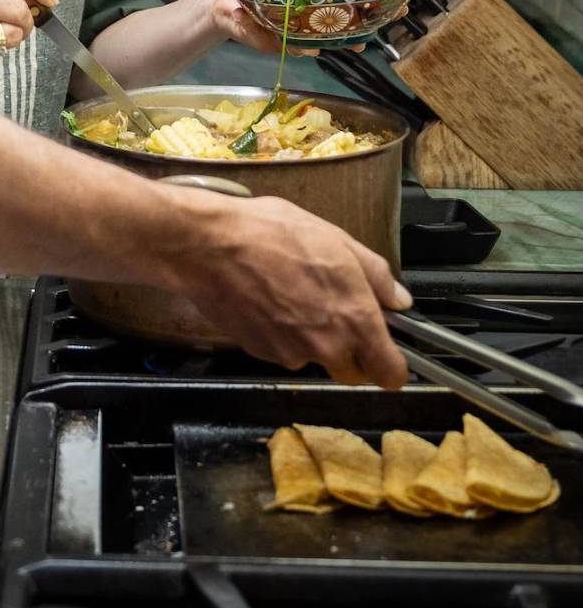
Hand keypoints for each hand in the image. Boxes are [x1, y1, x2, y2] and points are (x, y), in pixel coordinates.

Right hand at [167, 184, 411, 387]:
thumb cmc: (272, 234)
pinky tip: (269, 301)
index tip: (388, 356)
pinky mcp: (262, 354)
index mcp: (355, 317)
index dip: (392, 367)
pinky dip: (282, 335)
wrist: (209, 246)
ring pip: (314, 359)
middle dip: (351, 353)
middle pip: (352, 372)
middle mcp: (327, 345)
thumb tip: (398, 299)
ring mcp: (292, 353)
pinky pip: (283, 352)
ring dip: (311, 340)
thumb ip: (375, 274)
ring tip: (292, 296)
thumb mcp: (335, 238)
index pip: (389, 373)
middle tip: (335, 315)